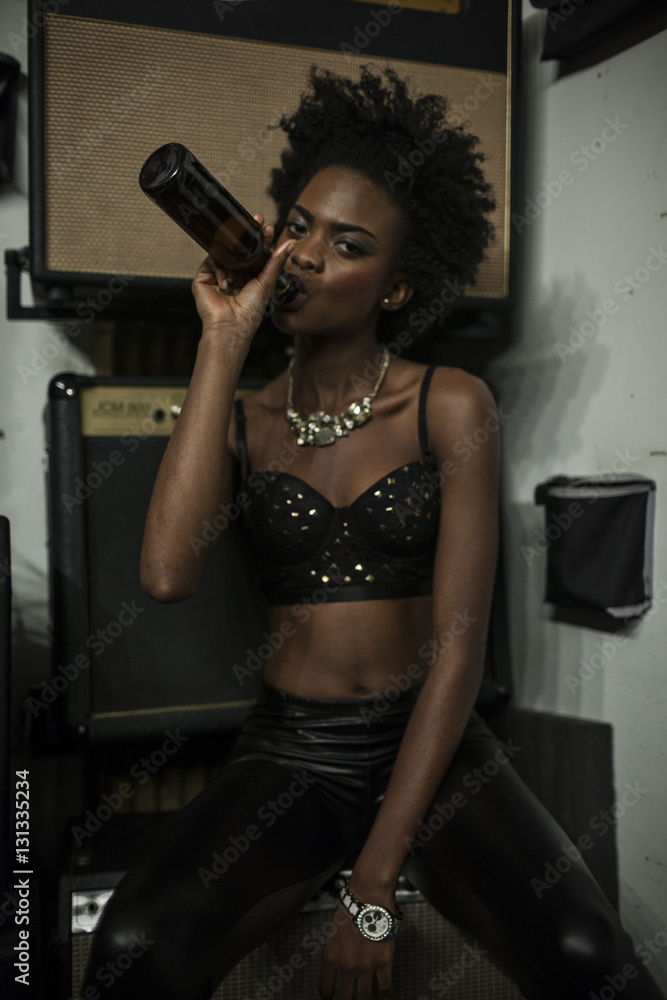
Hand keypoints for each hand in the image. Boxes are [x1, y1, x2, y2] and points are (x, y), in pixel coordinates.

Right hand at [191, 213, 293, 343]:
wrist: (231, 326)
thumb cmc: (249, 312)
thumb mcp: (266, 282)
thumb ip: (276, 261)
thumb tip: (291, 243)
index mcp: (249, 276)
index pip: (254, 252)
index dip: (260, 238)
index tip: (266, 227)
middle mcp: (234, 275)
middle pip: (238, 249)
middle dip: (246, 236)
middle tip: (255, 222)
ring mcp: (218, 276)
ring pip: (224, 253)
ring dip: (233, 255)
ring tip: (240, 268)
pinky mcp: (203, 279)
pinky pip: (210, 262)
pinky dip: (220, 268)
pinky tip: (227, 282)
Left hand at [319, 902, 394, 999]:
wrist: (368, 898)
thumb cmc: (350, 909)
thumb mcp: (332, 933)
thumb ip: (334, 954)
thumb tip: (337, 968)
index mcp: (330, 958)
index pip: (326, 991)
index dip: (330, 995)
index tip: (333, 995)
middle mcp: (347, 966)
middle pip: (344, 999)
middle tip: (349, 997)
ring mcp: (366, 967)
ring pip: (365, 997)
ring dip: (365, 996)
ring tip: (366, 993)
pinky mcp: (384, 963)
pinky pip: (385, 986)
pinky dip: (383, 988)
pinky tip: (381, 985)